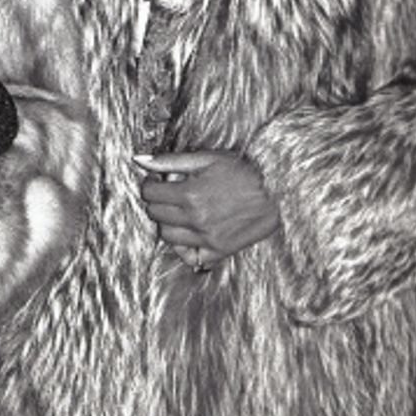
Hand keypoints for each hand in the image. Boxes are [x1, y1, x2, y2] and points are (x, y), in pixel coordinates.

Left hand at [134, 148, 278, 270]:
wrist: (277, 193)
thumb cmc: (242, 172)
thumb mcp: (206, 158)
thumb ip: (169, 161)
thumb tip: (138, 160)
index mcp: (190, 194)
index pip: (149, 194)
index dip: (150, 184)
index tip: (158, 180)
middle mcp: (195, 219)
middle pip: (155, 214)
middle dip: (157, 201)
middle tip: (169, 193)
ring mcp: (206, 238)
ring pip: (167, 235)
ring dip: (167, 222)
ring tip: (180, 210)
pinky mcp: (218, 251)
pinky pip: (188, 257)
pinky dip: (183, 247)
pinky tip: (189, 232)